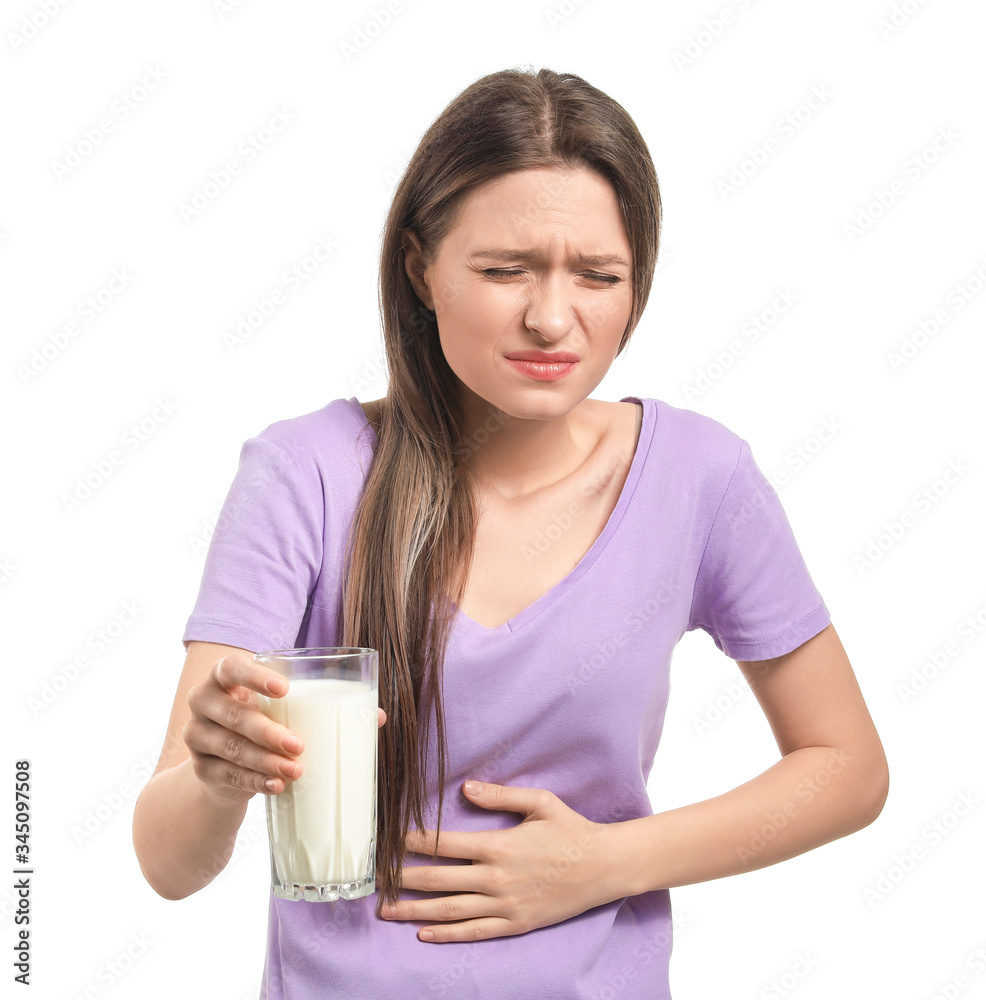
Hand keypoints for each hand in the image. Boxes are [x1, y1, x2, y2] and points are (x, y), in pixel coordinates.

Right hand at [183, 650, 385, 803]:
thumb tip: (378, 717)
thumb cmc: (263, 719)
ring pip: (231, 749)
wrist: (223, 761)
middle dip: (268, 731)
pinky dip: (255, 782)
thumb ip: (324, 705)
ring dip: (265, 761)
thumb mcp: (284, 708)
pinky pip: (228, 776)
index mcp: (223, 678)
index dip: (254, 676)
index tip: (284, 689)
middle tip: (299, 745)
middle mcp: (203, 703)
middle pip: (234, 715)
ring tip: (296, 769)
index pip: (231, 667)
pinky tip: (277, 785)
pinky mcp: (201, 770)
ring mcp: (197, 737)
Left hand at [380, 781, 622, 942]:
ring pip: (449, 911)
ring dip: (414, 911)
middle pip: (438, 880)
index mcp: (498, 846)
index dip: (413, 842)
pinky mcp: (515, 924)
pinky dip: (446, 935)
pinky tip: (424, 934)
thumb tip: (466, 788)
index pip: (444, 844)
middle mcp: (496, 878)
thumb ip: (500, 795)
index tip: (389, 840)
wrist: (602, 867)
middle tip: (375, 879)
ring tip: (386, 911)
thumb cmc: (570, 830)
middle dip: (403, 879)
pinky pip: (474, 932)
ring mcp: (504, 905)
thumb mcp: (539, 802)